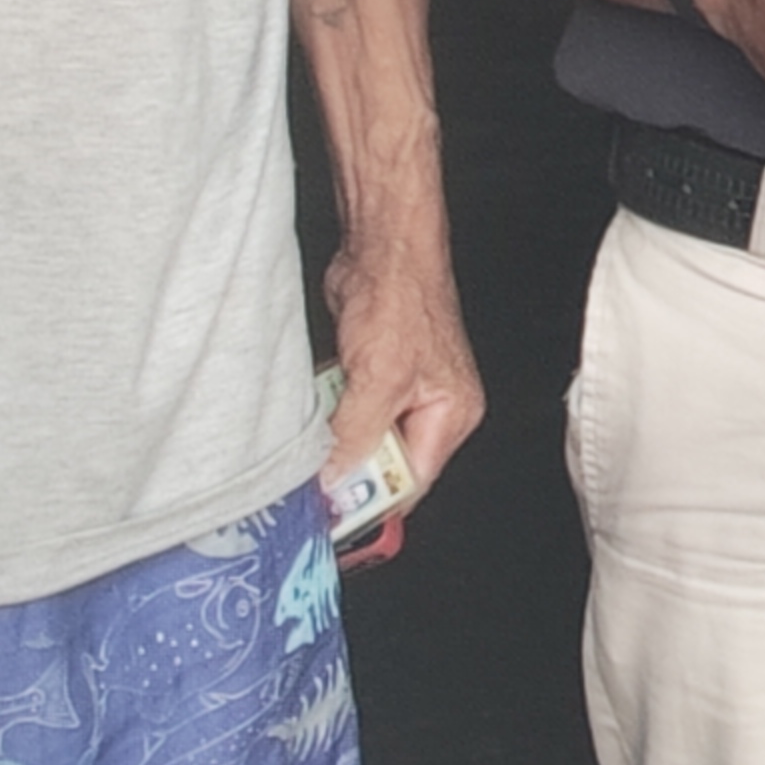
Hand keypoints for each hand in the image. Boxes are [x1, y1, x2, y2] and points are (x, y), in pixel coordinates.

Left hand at [317, 236, 482, 570]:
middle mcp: (432, 406)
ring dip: (335, 439)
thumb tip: (335, 480)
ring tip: (311, 439)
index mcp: (453, 413)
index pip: (415, 479)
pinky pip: (346, 411)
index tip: (338, 517)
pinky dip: (327, 414)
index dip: (377, 499)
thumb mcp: (378, 380)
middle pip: (387, 461)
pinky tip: (311, 412)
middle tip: (316, 479)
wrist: (380, 246)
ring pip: (362, 436)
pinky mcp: (372, 372)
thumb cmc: (401, 299)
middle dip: (352, 467)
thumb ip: (357, 435)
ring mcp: (400, 389)